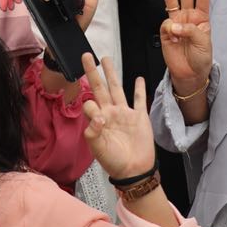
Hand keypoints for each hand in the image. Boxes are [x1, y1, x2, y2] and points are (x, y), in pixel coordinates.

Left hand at [80, 53, 154, 179]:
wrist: (134, 170)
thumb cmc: (114, 161)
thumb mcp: (98, 149)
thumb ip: (93, 132)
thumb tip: (97, 116)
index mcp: (99, 120)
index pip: (89, 104)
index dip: (89, 105)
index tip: (96, 115)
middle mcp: (110, 113)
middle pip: (100, 87)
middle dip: (93, 72)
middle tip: (86, 56)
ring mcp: (125, 113)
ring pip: (117, 88)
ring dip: (112, 73)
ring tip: (106, 58)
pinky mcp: (140, 117)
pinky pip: (140, 100)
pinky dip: (140, 89)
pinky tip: (138, 79)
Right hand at [158, 0, 212, 91]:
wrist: (189, 74)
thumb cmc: (201, 58)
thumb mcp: (204, 43)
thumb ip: (190, 30)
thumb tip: (174, 25)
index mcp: (202, 18)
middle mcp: (189, 17)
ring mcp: (177, 22)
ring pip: (171, 0)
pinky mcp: (166, 31)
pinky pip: (165, 24)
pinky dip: (169, 29)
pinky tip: (174, 37)